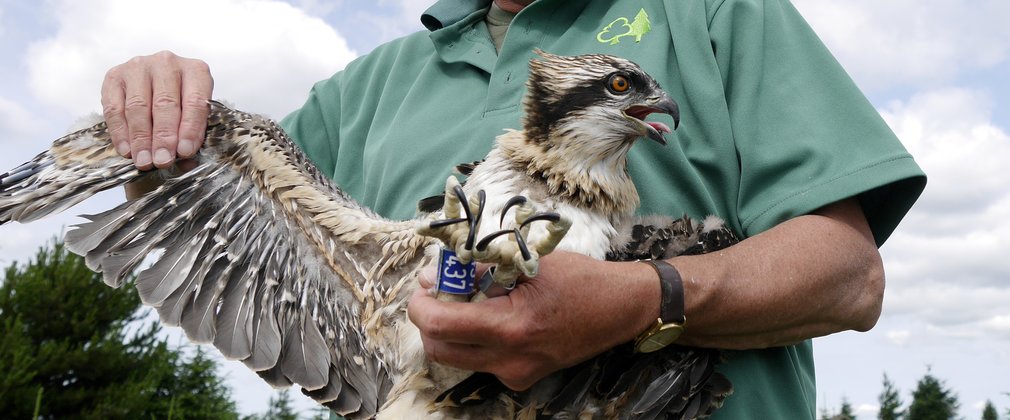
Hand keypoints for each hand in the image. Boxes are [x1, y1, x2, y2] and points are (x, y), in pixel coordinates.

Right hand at [101, 51, 213, 169]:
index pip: (195, 101)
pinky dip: (120, 132)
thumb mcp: (195, 113)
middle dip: (163, 137)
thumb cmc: (182, 101)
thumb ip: (193, 132)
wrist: (155, 82)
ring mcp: (139, 66)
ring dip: (141, 138)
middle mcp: (167, 63)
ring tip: (144, 161)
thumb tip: (184, 159)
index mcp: (196, 70)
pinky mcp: (115, 76)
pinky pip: (115, 108)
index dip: (190, 128)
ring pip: (138, 106)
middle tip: (162, 160)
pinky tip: (126, 150)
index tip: (185, 152)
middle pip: (165, 104)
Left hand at [407, 251, 659, 389]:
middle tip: (439, 289)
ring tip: (467, 298)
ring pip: (457, 357)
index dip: (420, 303)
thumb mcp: (527, 263)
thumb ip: (479, 271)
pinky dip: (474, 337)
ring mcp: (515, 375)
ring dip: (450, 328)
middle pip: (439, 348)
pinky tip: (492, 314)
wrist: (620, 309)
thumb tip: (437, 275)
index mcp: (511, 328)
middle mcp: (510, 361)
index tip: (424, 284)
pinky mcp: (521, 378)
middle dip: (429, 318)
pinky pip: (480, 360)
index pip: (439, 324)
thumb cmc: (580, 279)